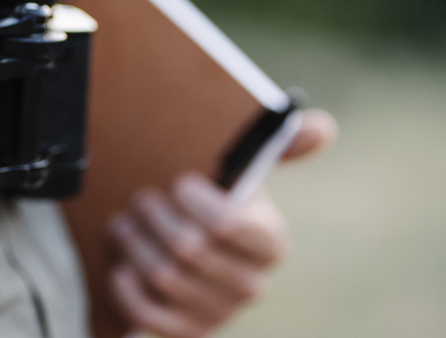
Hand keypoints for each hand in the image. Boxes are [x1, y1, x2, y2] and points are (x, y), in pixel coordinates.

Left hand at [108, 109, 336, 337]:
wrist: (178, 245)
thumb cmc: (211, 201)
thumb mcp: (242, 170)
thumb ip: (279, 144)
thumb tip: (323, 127)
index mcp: (269, 241)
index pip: (228, 223)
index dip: (196, 202)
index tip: (178, 182)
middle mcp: (251, 284)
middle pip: (189, 248)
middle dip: (156, 217)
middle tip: (141, 198)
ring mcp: (219, 312)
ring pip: (164, 276)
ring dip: (136, 244)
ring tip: (125, 223)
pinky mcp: (188, 332)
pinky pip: (147, 314)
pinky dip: (126, 287)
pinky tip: (122, 265)